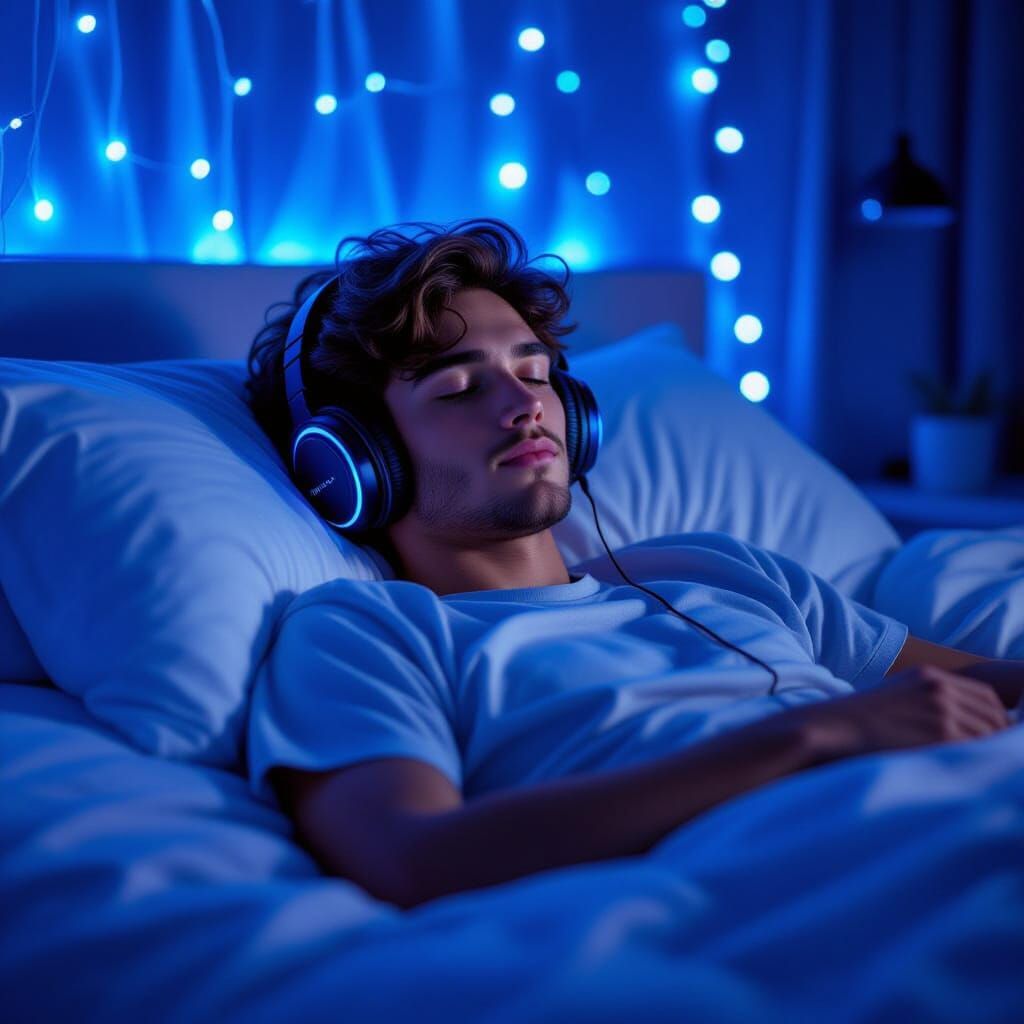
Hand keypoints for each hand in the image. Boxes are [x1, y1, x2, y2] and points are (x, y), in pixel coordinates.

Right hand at [790, 665, 1011, 763]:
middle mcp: (940, 688)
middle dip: (997, 737)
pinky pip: (977, 750)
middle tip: (991, 759)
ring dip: (988, 753)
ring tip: (978, 769)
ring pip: (990, 735)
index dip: (996, 719)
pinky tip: (966, 772)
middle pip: (994, 716)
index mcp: (930, 676)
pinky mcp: (942, 734)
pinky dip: (978, 762)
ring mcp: (942, 710)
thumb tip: (959, 725)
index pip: (986, 697)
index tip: (994, 738)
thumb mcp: (895, 696)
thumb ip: (926, 702)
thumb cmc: (858, 721)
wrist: (833, 727)